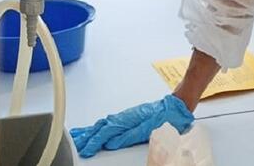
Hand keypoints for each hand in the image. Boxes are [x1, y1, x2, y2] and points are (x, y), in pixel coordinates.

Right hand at [69, 94, 193, 158]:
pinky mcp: (130, 116)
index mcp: (128, 120)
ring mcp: (127, 116)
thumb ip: (129, 136)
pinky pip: (110, 122)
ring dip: (91, 130)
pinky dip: (99, 126)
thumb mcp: (148, 129)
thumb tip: (112, 142)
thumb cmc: (167, 115)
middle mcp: (125, 117)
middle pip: (101, 127)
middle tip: (76, 144)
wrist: (177, 104)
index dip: (94, 142)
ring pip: (104, 124)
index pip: (106, 133)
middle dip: (87, 136)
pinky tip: (97, 129)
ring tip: (79, 135)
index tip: (85, 149)